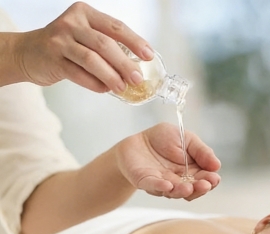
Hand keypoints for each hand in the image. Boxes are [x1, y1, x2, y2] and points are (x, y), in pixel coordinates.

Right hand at [11, 2, 152, 91]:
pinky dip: (93, 83)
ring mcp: (60, 40)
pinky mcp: (52, 58)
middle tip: (138, 79)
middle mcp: (72, 23)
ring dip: (110, 76)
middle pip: (104, 44)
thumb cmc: (66, 47)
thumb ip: (108, 47)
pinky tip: (104, 90)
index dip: (134, 42)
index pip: (115, 27)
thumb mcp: (86, 37)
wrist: (29, 52)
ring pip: (91, 59)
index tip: (148, 56)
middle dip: (124, 63)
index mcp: (85, 14)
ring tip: (122, 88)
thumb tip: (138, 68)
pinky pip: (78, 73)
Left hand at [115, 123, 221, 199]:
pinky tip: (168, 185)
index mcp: (192, 172)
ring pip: (175, 192)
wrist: (137, 140)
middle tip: (205, 185)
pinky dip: (160, 187)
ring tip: (188, 187)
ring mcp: (163, 184)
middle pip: (192, 190)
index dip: (210, 180)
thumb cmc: (163, 140)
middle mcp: (180, 181)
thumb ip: (202, 151)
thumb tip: (217, 166)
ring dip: (182, 191)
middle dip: (199, 189)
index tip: (214, 178)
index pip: (205, 179)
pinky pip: (154, 186)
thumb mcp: (187, 138)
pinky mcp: (146, 182)